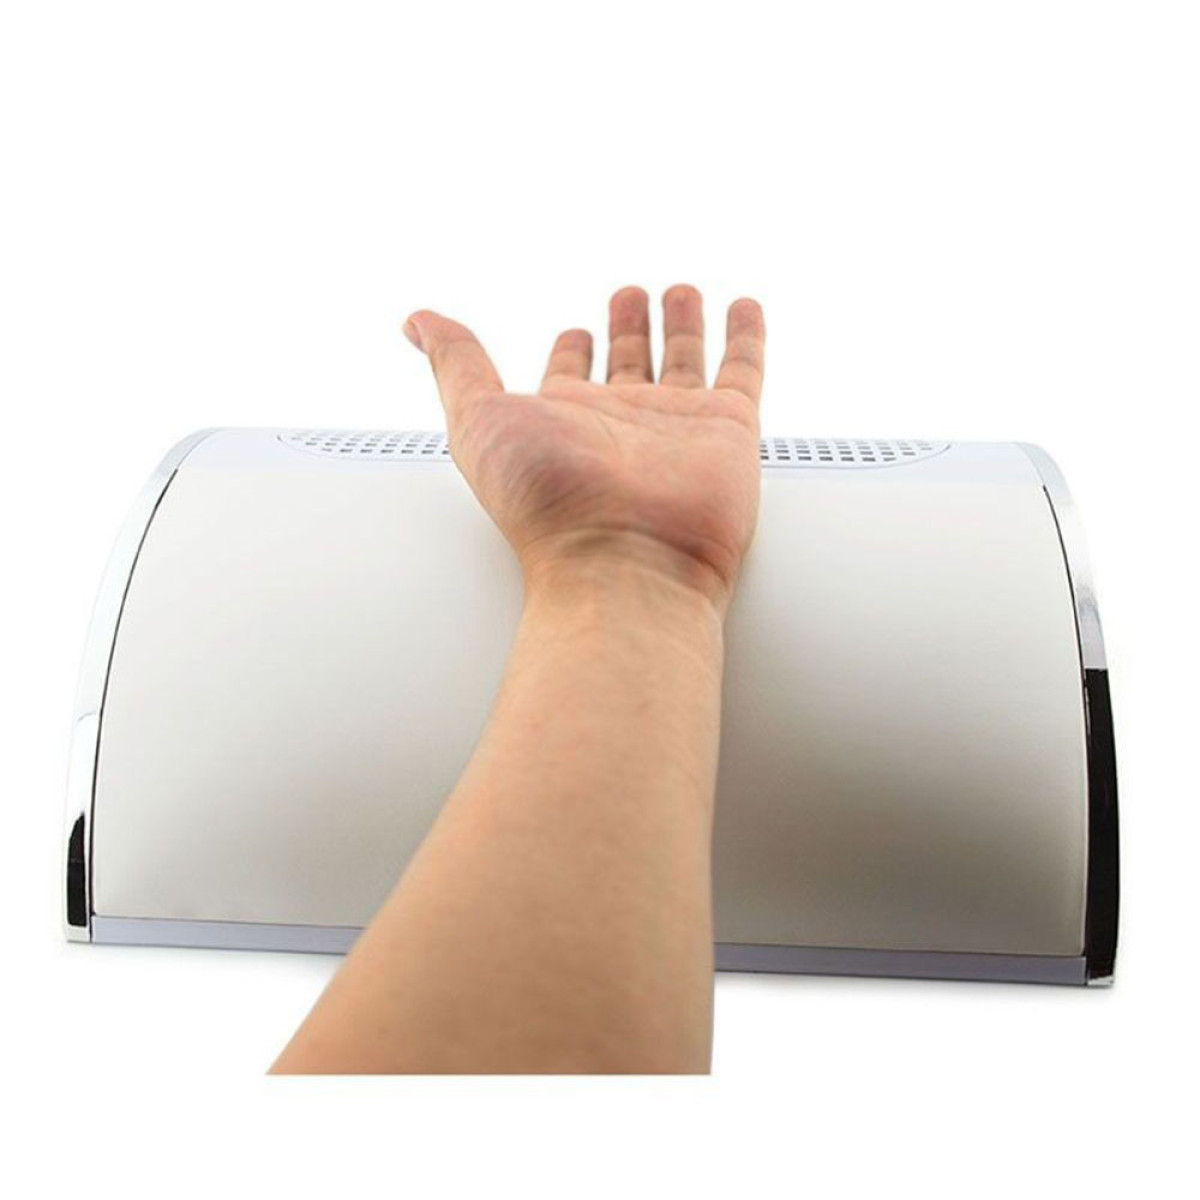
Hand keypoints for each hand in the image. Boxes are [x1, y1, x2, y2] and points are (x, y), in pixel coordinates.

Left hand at [403, 285, 763, 612]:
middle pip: (626, 360)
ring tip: (679, 291)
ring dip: (679, 323)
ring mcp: (676, 424)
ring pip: (682, 359)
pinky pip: (742, 369)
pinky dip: (745, 336)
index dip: (570, 349)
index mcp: (564, 419)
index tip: (573, 332)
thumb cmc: (548, 506)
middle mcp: (620, 421)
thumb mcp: (477, 420)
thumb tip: (416, 321)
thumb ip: (455, 364)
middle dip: (627, 326)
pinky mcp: (728, 429)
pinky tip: (744, 308)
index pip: (568, 373)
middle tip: (629, 294)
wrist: (624, 563)